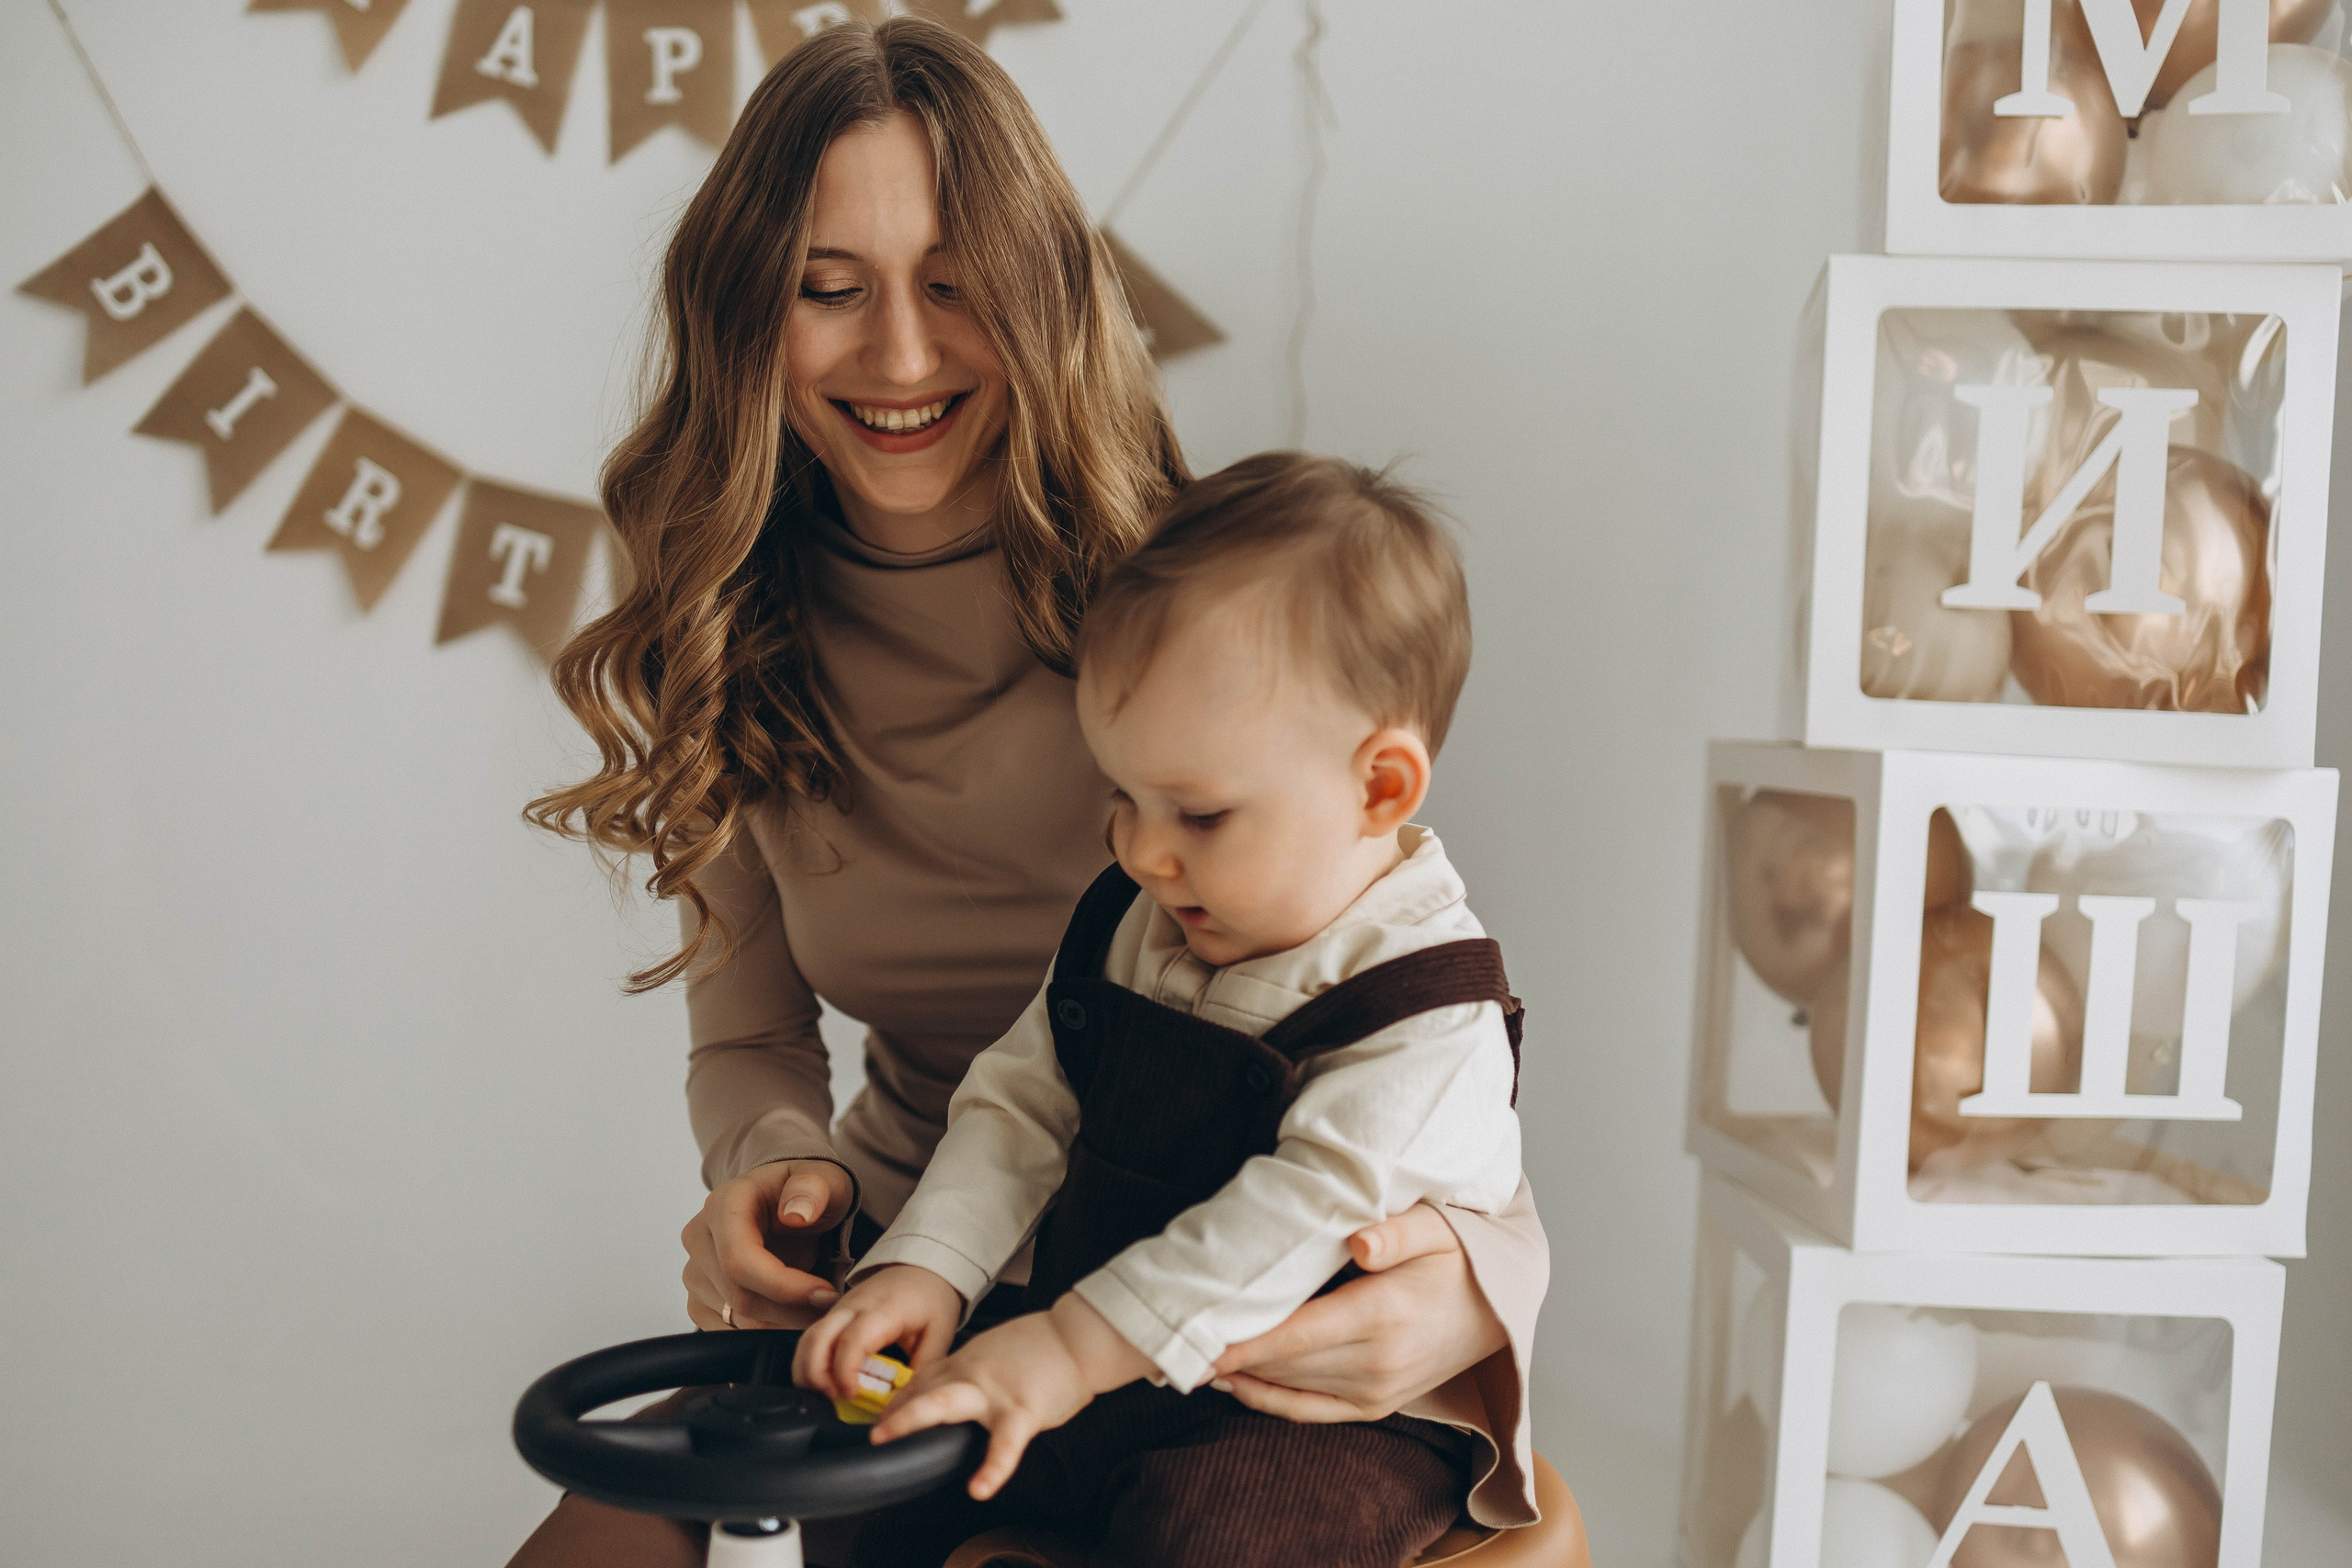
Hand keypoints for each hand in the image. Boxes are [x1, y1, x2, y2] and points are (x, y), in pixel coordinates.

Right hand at [681, 1159, 854, 1331]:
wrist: (788, 1206)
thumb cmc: (808, 1194)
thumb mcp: (824, 1180)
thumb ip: (813, 1189)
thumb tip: (795, 1214)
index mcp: (724, 1204)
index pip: (741, 1260)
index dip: (784, 1287)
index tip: (825, 1295)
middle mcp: (699, 1238)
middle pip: (740, 1296)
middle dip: (792, 1311)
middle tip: (831, 1307)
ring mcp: (695, 1272)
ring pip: (738, 1320)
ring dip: (784, 1323)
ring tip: (817, 1307)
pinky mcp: (699, 1300)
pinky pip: (729, 1332)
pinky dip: (766, 1331)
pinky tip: (792, 1313)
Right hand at [792, 1264, 963, 1397]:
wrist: (923, 1267)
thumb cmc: (931, 1298)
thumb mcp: (940, 1334)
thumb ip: (923, 1369)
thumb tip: (908, 1401)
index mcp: (883, 1311)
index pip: (852, 1340)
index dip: (845, 1371)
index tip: (850, 1394)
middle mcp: (854, 1306)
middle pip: (817, 1339)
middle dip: (817, 1376)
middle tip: (835, 1399)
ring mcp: (840, 1308)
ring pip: (807, 1339)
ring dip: (808, 1371)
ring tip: (828, 1394)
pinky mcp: (834, 1313)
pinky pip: (811, 1338)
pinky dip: (810, 1362)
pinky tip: (824, 1381)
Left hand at [870, 1295, 1150, 1500]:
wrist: (1079, 1337)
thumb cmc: (1046, 1346)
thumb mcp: (1000, 1349)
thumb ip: (976, 1369)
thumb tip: (963, 1387)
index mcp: (969, 1360)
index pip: (924, 1378)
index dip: (900, 1397)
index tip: (883, 1413)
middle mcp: (972, 1372)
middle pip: (922, 1388)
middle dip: (892, 1409)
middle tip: (871, 1430)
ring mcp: (994, 1391)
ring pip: (944, 1402)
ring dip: (911, 1418)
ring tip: (888, 1439)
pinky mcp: (1021, 1410)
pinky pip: (1004, 1444)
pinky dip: (992, 1468)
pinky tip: (980, 1488)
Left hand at [1208, 1203, 1505, 1422]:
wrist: (1500, 1308)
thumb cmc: (1458, 1257)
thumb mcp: (1437, 1227)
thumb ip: (1396, 1231)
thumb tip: (1358, 1242)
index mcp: (1388, 1314)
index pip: (1299, 1332)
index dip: (1245, 1337)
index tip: (1198, 1332)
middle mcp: (1380, 1362)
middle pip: (1285, 1361)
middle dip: (1229, 1352)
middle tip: (1173, 1336)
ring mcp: (1378, 1391)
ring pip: (1291, 1386)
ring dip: (1240, 1374)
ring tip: (1189, 1354)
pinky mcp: (1376, 1406)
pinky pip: (1310, 1411)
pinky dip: (1268, 1401)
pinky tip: (1233, 1383)